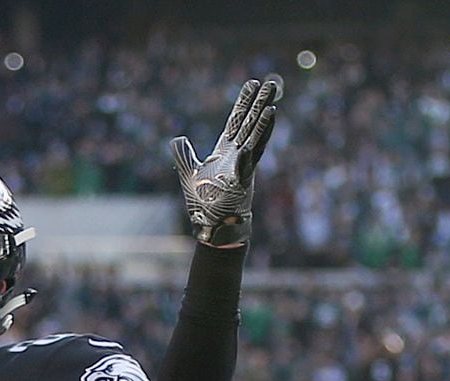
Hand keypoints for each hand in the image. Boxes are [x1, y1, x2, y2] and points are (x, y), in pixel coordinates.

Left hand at [170, 76, 281, 246]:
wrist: (211, 228)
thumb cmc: (203, 204)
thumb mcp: (188, 173)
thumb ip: (183, 155)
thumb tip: (178, 139)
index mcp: (225, 151)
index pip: (236, 120)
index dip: (244, 101)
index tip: (252, 84)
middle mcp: (238, 156)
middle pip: (250, 124)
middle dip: (260, 104)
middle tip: (271, 84)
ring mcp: (242, 169)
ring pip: (254, 142)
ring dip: (262, 125)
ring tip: (272, 106)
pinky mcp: (240, 185)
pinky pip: (245, 168)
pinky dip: (247, 156)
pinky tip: (250, 144)